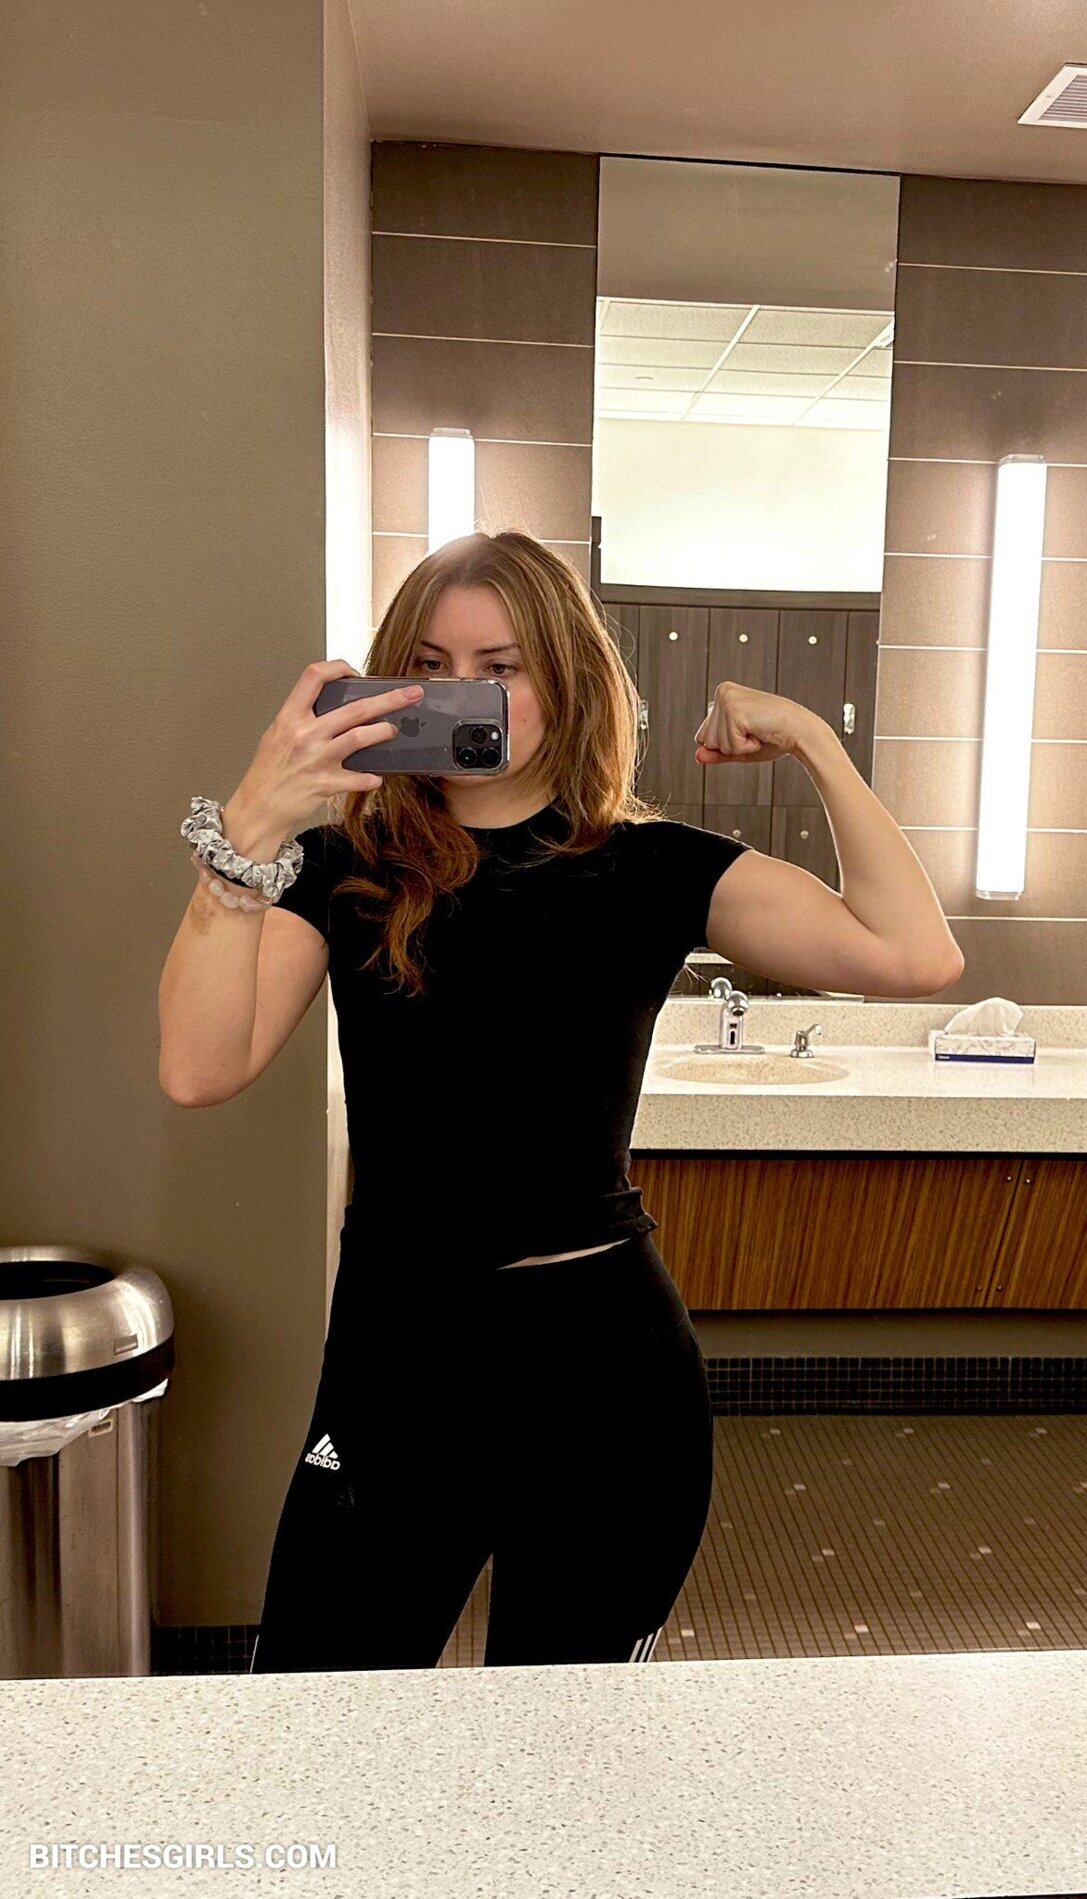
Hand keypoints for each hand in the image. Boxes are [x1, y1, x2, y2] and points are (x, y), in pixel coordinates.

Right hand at [229, 659, 425, 839]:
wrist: (258, 806)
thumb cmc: (268, 770)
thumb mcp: (277, 733)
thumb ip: (302, 717)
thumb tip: (333, 704)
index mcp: (290, 716)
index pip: (314, 676)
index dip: (339, 667)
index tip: (356, 672)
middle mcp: (304, 734)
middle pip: (354, 708)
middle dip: (389, 699)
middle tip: (412, 694)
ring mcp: (316, 759)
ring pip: (360, 738)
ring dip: (382, 732)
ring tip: (393, 730)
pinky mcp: (325, 784)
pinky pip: (357, 779)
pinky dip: (370, 778)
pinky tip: (377, 777)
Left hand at [694, 681, 816, 765]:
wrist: (800, 732)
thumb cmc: (773, 738)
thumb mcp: (740, 747)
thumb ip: (717, 752)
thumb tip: (697, 757)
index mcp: (722, 695)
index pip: (703, 736)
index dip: (726, 744)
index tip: (748, 731)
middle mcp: (722, 692)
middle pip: (706, 740)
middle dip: (730, 746)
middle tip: (754, 732)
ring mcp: (727, 699)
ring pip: (715, 744)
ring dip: (739, 746)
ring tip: (758, 731)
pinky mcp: (734, 711)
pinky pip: (729, 746)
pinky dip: (746, 747)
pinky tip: (759, 732)